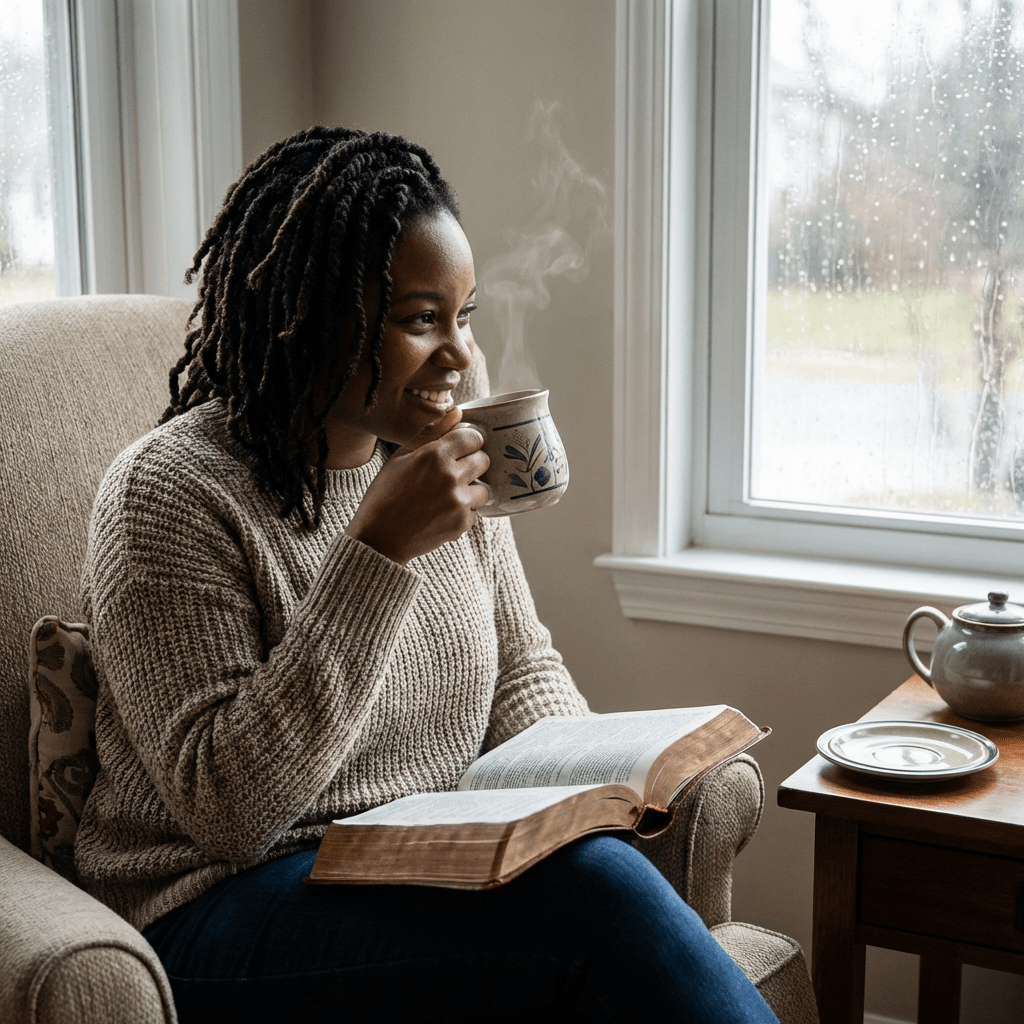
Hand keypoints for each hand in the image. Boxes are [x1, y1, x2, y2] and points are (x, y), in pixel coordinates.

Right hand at [345, 423, 489, 563]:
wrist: (378, 538)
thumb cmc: (386, 494)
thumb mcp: (401, 457)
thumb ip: (432, 432)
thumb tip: (458, 412)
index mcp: (434, 455)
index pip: (474, 437)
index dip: (468, 442)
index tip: (460, 450)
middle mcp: (451, 476)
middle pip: (484, 460)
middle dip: (472, 465)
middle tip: (453, 474)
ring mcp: (458, 501)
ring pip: (485, 489)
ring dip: (471, 491)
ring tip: (448, 496)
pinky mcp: (462, 524)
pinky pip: (475, 512)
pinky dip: (462, 513)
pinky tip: (441, 514)